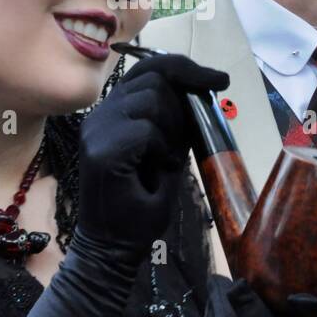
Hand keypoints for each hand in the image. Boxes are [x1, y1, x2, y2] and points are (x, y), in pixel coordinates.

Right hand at [77, 54, 228, 252]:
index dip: (185, 67)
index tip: (220, 79)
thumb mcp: (166, 153)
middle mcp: (100, 115)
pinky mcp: (101, 150)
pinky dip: (160, 150)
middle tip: (182, 140)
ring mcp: (97, 130)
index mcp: (112, 112)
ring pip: (151, 100)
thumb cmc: (140, 206)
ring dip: (170, 130)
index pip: (148, 68)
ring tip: (162, 161)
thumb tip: (201, 92)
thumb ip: (175, 122)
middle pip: (153, 77)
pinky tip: (153, 172)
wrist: (113, 249)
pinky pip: (147, 131)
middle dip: (181, 103)